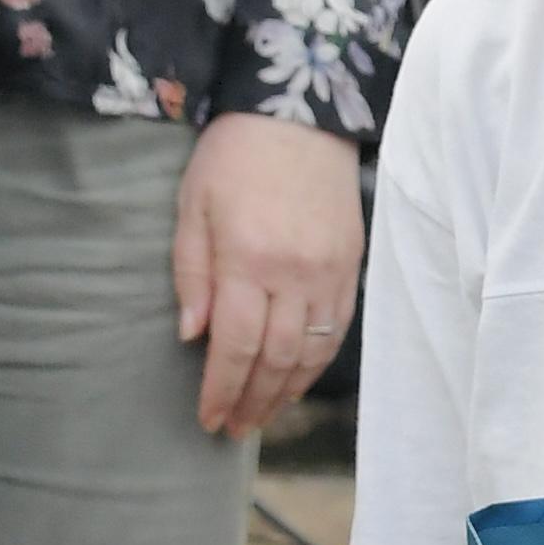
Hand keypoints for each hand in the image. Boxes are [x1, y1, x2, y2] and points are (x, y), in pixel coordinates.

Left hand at [178, 111, 364, 436]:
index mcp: (248, 257)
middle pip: (276, 359)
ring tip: (262, 415)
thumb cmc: (234, 157)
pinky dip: (316, 363)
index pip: (236, 345)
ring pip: (312, 352)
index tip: (208, 418)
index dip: (221, 389)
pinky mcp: (351, 265)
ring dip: (286, 392)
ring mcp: (330, 271)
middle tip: (232, 428)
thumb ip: (191, 273)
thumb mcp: (193, 206)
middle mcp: (295, 272)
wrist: (301, 116)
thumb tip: (193, 336)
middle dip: (252, 401)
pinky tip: (296, 380)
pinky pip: (336, 329)